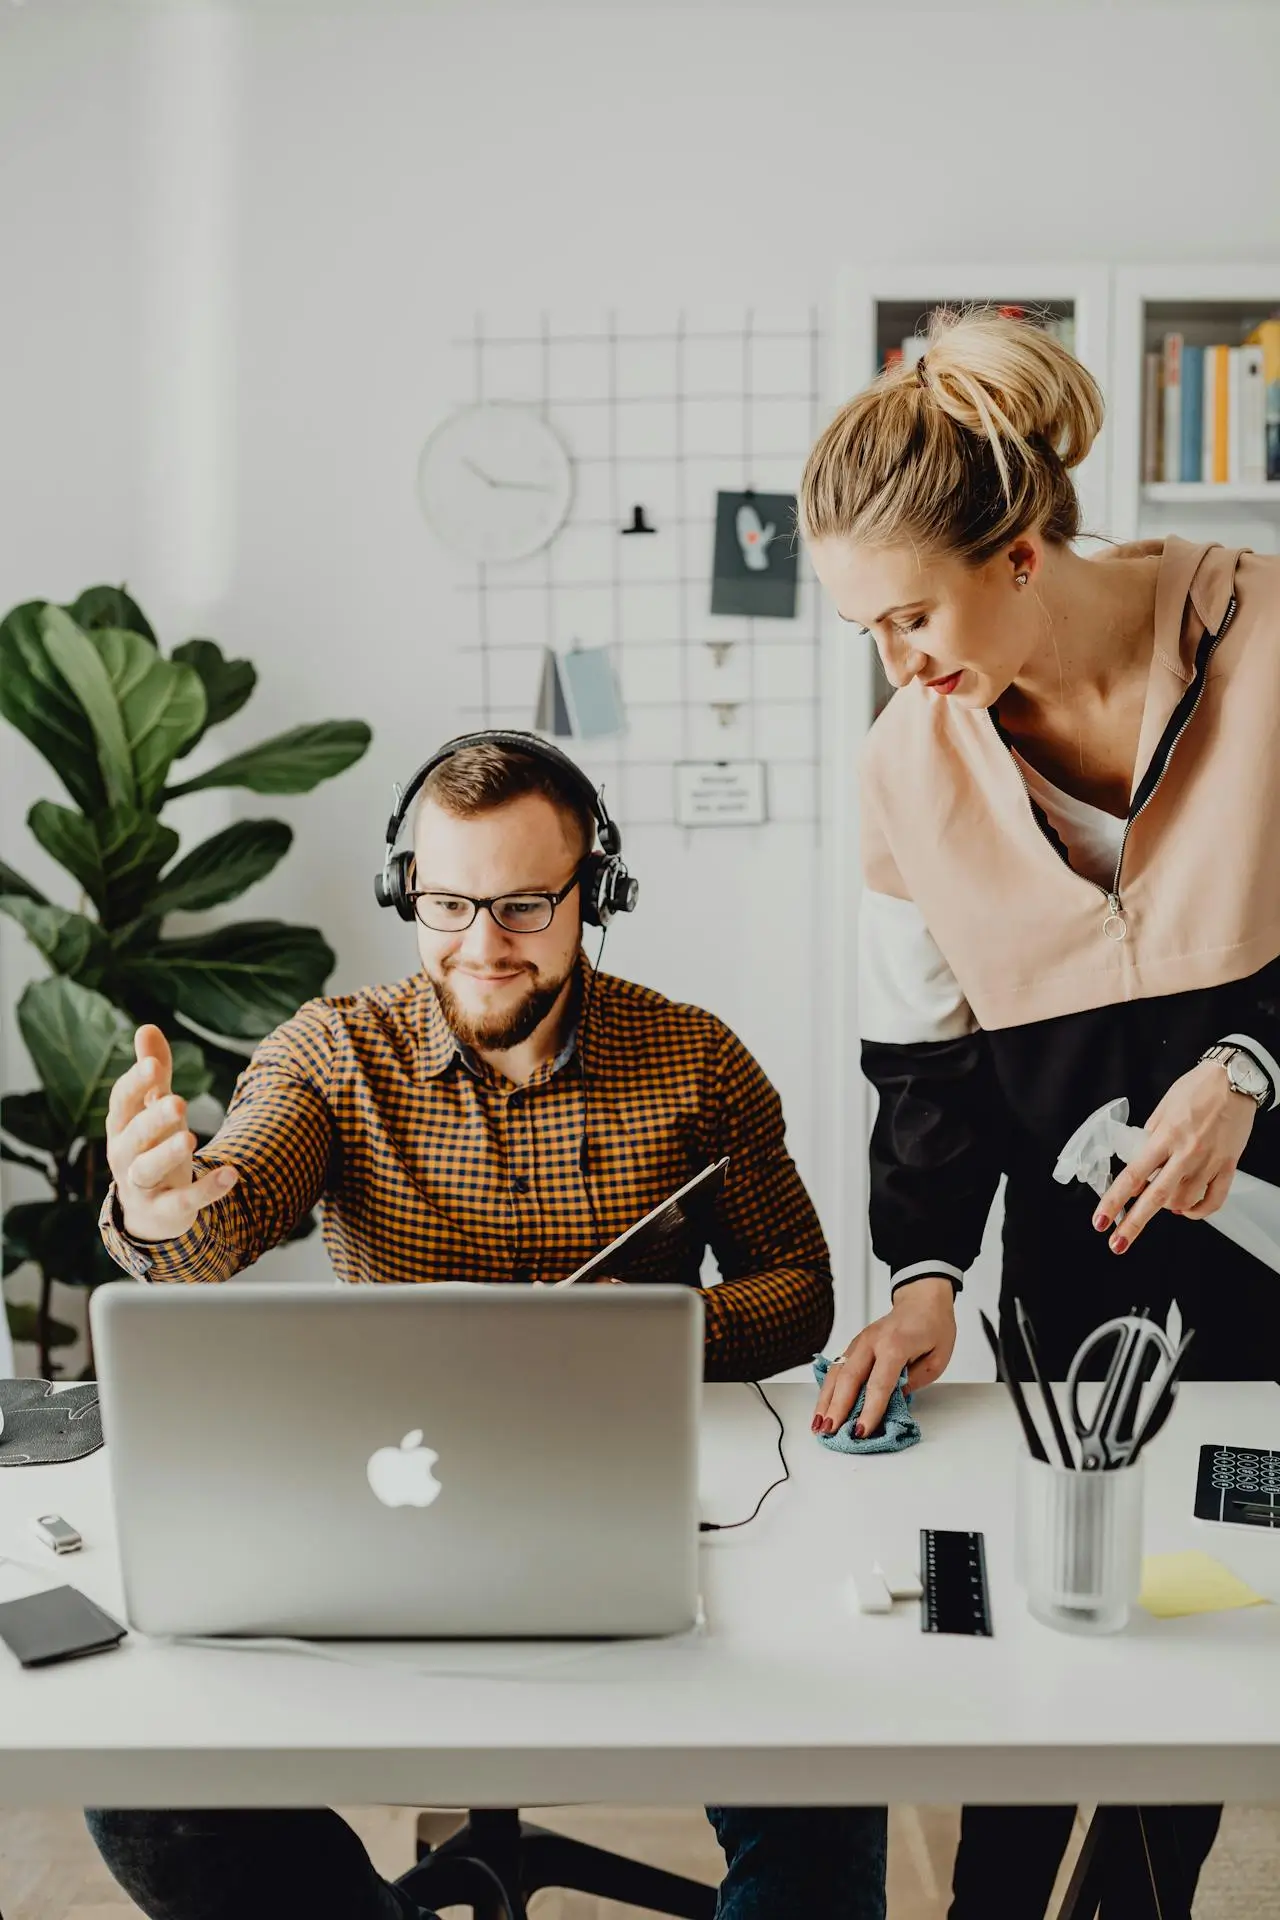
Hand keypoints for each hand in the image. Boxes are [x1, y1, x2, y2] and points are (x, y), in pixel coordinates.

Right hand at [105, 1026, 236, 1242]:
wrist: (150, 1209)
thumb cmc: (152, 1144)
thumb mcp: (154, 1108)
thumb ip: (154, 1073)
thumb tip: (146, 1027)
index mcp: (121, 1126)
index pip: (121, 1102)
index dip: (135, 1083)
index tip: (154, 1065)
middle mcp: (125, 1156)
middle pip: (133, 1136)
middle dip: (153, 1119)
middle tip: (177, 1101)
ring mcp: (142, 1186)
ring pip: (148, 1170)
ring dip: (167, 1154)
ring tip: (190, 1137)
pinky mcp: (165, 1210)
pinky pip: (184, 1201)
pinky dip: (207, 1190)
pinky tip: (232, 1174)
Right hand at [812, 1277, 955, 1438]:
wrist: (923, 1300)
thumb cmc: (934, 1328)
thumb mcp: (937, 1359)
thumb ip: (913, 1381)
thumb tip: (891, 1401)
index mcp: (895, 1345)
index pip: (878, 1384)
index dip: (869, 1410)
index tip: (861, 1431)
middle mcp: (871, 1342)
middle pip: (849, 1378)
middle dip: (837, 1408)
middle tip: (829, 1432)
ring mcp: (859, 1342)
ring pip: (836, 1373)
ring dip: (825, 1401)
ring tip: (818, 1425)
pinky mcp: (853, 1346)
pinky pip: (837, 1369)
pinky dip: (827, 1390)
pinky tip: (822, 1408)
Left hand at [1093, 1061, 1257, 1253]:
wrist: (1236, 1079)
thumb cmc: (1196, 1088)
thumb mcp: (1163, 1108)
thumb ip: (1150, 1137)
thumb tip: (1140, 1162)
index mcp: (1165, 1137)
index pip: (1133, 1176)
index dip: (1114, 1201)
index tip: (1100, 1220)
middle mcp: (1186, 1153)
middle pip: (1156, 1197)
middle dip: (1134, 1224)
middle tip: (1118, 1244)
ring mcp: (1209, 1162)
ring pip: (1184, 1202)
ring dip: (1167, 1210)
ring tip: (1160, 1205)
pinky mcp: (1229, 1166)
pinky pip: (1213, 1200)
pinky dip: (1198, 1212)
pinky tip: (1187, 1211)